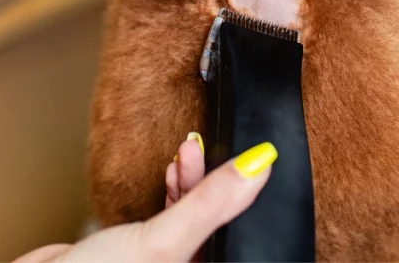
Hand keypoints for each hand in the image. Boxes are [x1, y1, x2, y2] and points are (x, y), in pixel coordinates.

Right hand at [14, 138, 277, 262]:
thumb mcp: (163, 240)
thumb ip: (210, 203)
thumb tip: (260, 165)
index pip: (238, 232)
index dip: (240, 194)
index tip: (241, 154)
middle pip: (214, 223)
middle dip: (209, 182)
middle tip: (198, 146)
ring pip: (191, 218)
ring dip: (190, 182)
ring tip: (185, 153)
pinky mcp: (139, 254)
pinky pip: (167, 219)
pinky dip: (171, 194)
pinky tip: (169, 175)